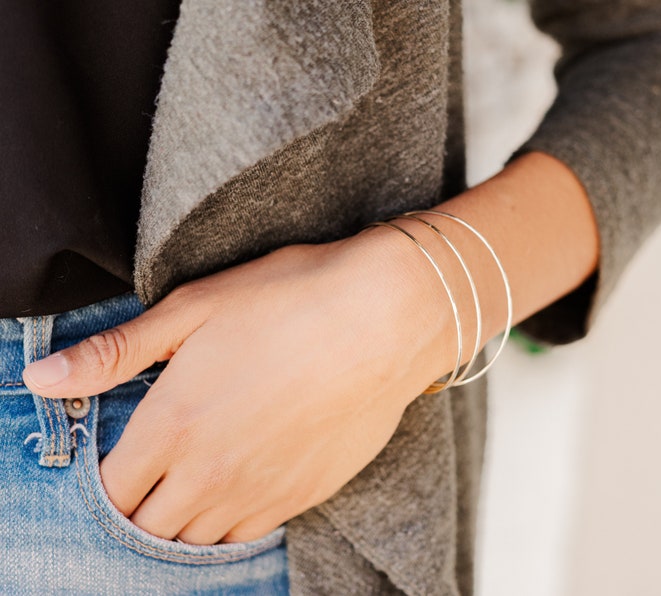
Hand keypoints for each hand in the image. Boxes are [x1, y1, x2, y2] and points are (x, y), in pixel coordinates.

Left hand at [22, 229, 451, 543]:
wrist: (386, 318)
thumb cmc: (291, 300)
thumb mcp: (194, 309)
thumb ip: (114, 352)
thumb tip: (41, 378)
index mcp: (174, 423)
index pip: (112, 485)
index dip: (109, 472)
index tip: (123, 449)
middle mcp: (211, 472)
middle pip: (149, 523)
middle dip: (139, 502)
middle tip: (154, 467)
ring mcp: (260, 491)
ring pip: (196, 538)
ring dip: (182, 517)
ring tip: (193, 478)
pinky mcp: (301, 496)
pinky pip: (246, 536)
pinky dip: (228, 522)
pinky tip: (237, 485)